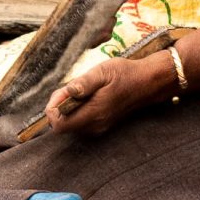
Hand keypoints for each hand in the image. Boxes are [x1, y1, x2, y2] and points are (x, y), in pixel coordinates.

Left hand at [43, 52, 174, 138]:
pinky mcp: (102, 125)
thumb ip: (84, 83)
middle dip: (60, 107)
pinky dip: (78, 110)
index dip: (53, 108)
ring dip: (69, 108)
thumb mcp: (103, 71)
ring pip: (71, 124)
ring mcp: (99, 127)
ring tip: (81, 90)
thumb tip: (68, 91)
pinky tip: (88, 96)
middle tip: (71, 88)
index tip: (63, 91)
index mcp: (93, 113)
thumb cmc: (124, 74)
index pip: (59, 125)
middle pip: (63, 125)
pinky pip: (81, 122)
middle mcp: (94, 126)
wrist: (146, 83)